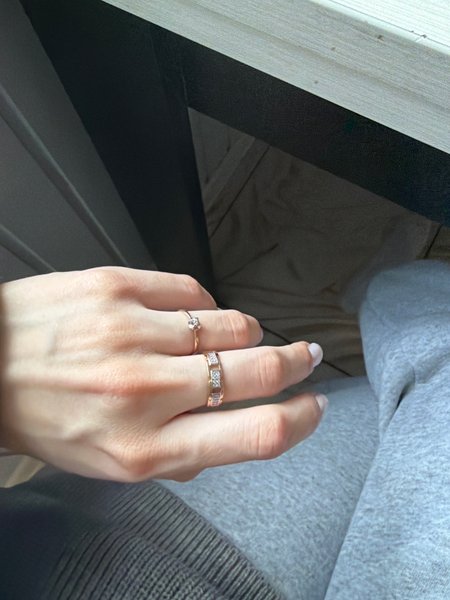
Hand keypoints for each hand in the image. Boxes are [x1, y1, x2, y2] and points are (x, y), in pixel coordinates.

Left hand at [0, 267, 325, 480]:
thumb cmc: (45, 417)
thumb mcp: (111, 463)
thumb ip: (179, 454)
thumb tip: (232, 429)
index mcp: (145, 448)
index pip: (254, 436)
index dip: (300, 420)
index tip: (312, 406)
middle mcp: (145, 391)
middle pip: (256, 370)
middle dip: (294, 362)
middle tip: (303, 356)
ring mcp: (132, 332)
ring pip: (230, 324)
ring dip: (243, 332)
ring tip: (231, 336)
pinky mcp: (117, 286)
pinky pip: (192, 291)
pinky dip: (201, 306)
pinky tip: (187, 316)